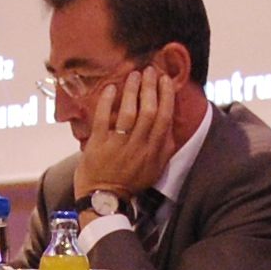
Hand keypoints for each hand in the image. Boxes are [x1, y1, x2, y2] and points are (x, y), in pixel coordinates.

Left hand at [75, 64, 180, 195]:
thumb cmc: (130, 183)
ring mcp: (118, 144)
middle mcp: (138, 146)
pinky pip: (104, 119)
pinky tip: (110, 88)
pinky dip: (107, 102)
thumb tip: (171, 127)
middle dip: (151, 87)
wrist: (105, 198)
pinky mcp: (98, 144)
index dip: (166, 96)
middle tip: (150, 71)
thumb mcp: (155, 169)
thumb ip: (164, 148)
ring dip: (132, 91)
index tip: (165, 80)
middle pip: (149, 111)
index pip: (164, 118)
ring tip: (134, 75)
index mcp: (154, 150)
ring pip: (129, 112)